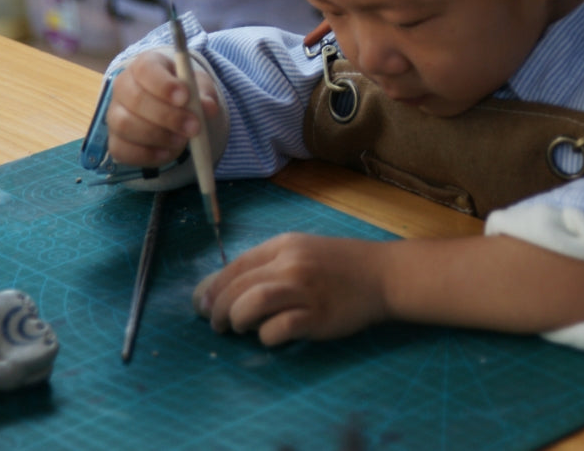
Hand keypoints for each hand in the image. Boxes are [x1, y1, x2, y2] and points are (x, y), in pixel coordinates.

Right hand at [105, 49, 219, 166]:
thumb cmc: (184, 92)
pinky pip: (122, 150)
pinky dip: (146, 155)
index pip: (145, 69)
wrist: (172, 111)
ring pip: (125, 125)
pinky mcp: (115, 140)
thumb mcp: (199, 88)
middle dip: (167, 116)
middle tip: (194, 127)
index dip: (164, 84)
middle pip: (135, 99)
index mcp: (144, 65)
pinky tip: (166, 152)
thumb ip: (204, 94)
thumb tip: (208, 107)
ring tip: (182, 141)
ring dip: (158, 136)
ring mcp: (115, 114)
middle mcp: (123, 87)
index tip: (185, 98)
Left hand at [193, 233, 389, 346]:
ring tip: (237, 329)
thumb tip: (224, 288)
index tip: (201, 305)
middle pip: (237, 287)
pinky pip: (279, 328)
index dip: (212, 288)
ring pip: (252, 303)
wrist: (382, 275)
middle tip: (216, 325)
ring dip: (236, 320)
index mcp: (282, 245)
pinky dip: (266, 337)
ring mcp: (305, 290)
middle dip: (217, 310)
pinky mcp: (317, 316)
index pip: (234, 266)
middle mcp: (290, 264)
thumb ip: (267, 265)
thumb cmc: (339, 265)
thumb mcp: (301, 252)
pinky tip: (270, 337)